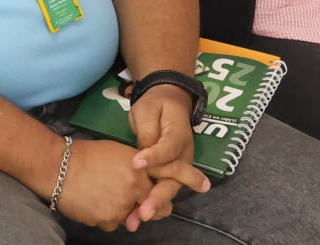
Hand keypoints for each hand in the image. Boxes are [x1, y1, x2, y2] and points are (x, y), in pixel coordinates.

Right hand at [55, 138, 151, 231]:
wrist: (57, 166)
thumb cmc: (85, 155)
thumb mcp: (117, 152)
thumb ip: (137, 169)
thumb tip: (147, 183)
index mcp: (138, 173)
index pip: (157, 196)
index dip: (150, 198)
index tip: (145, 200)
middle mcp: (132, 191)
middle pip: (144, 211)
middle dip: (135, 208)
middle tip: (117, 197)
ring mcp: (119, 208)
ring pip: (125, 218)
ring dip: (117, 212)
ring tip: (100, 194)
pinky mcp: (104, 220)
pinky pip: (109, 223)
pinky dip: (102, 217)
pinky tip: (92, 201)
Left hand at [126, 86, 210, 229]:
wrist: (168, 100)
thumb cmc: (156, 104)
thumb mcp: (147, 110)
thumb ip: (146, 132)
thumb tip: (142, 154)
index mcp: (179, 135)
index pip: (167, 150)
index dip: (152, 157)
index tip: (136, 164)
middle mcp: (183, 155)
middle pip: (173, 179)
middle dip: (158, 197)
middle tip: (144, 212)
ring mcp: (177, 165)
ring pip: (168, 188)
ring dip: (154, 204)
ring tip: (138, 218)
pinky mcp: (168, 171)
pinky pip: (162, 187)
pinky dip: (151, 201)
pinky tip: (136, 213)